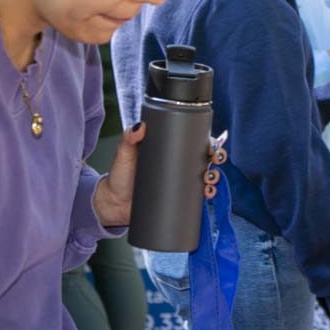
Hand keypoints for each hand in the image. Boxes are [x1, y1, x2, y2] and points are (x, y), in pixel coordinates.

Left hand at [94, 125, 230, 225]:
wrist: (113, 203)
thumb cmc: (118, 176)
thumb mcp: (124, 154)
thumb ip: (129, 138)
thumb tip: (139, 126)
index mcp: (169, 150)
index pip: (193, 142)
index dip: (207, 142)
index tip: (212, 144)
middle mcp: (178, 165)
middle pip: (205, 159)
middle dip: (216, 158)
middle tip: (215, 160)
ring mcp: (179, 183)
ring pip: (205, 178)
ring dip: (214, 178)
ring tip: (209, 180)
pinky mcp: (177, 199)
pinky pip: (197, 197)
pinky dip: (206, 196)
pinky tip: (208, 195)